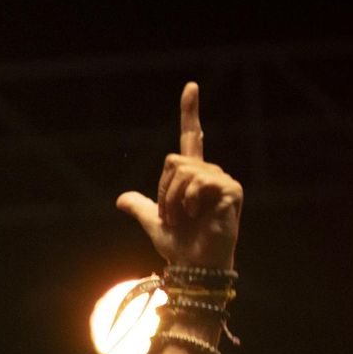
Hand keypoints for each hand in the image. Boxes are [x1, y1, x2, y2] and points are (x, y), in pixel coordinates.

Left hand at [115, 82, 241, 268]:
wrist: (193, 266)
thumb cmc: (179, 246)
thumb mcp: (153, 223)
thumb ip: (140, 207)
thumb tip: (121, 199)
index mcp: (194, 177)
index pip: (191, 138)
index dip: (190, 113)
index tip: (190, 87)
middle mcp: (210, 174)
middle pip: (174, 160)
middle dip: (164, 190)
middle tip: (172, 216)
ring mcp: (223, 181)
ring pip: (183, 170)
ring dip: (173, 198)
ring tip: (183, 218)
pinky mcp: (231, 190)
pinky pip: (198, 181)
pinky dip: (189, 200)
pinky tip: (197, 214)